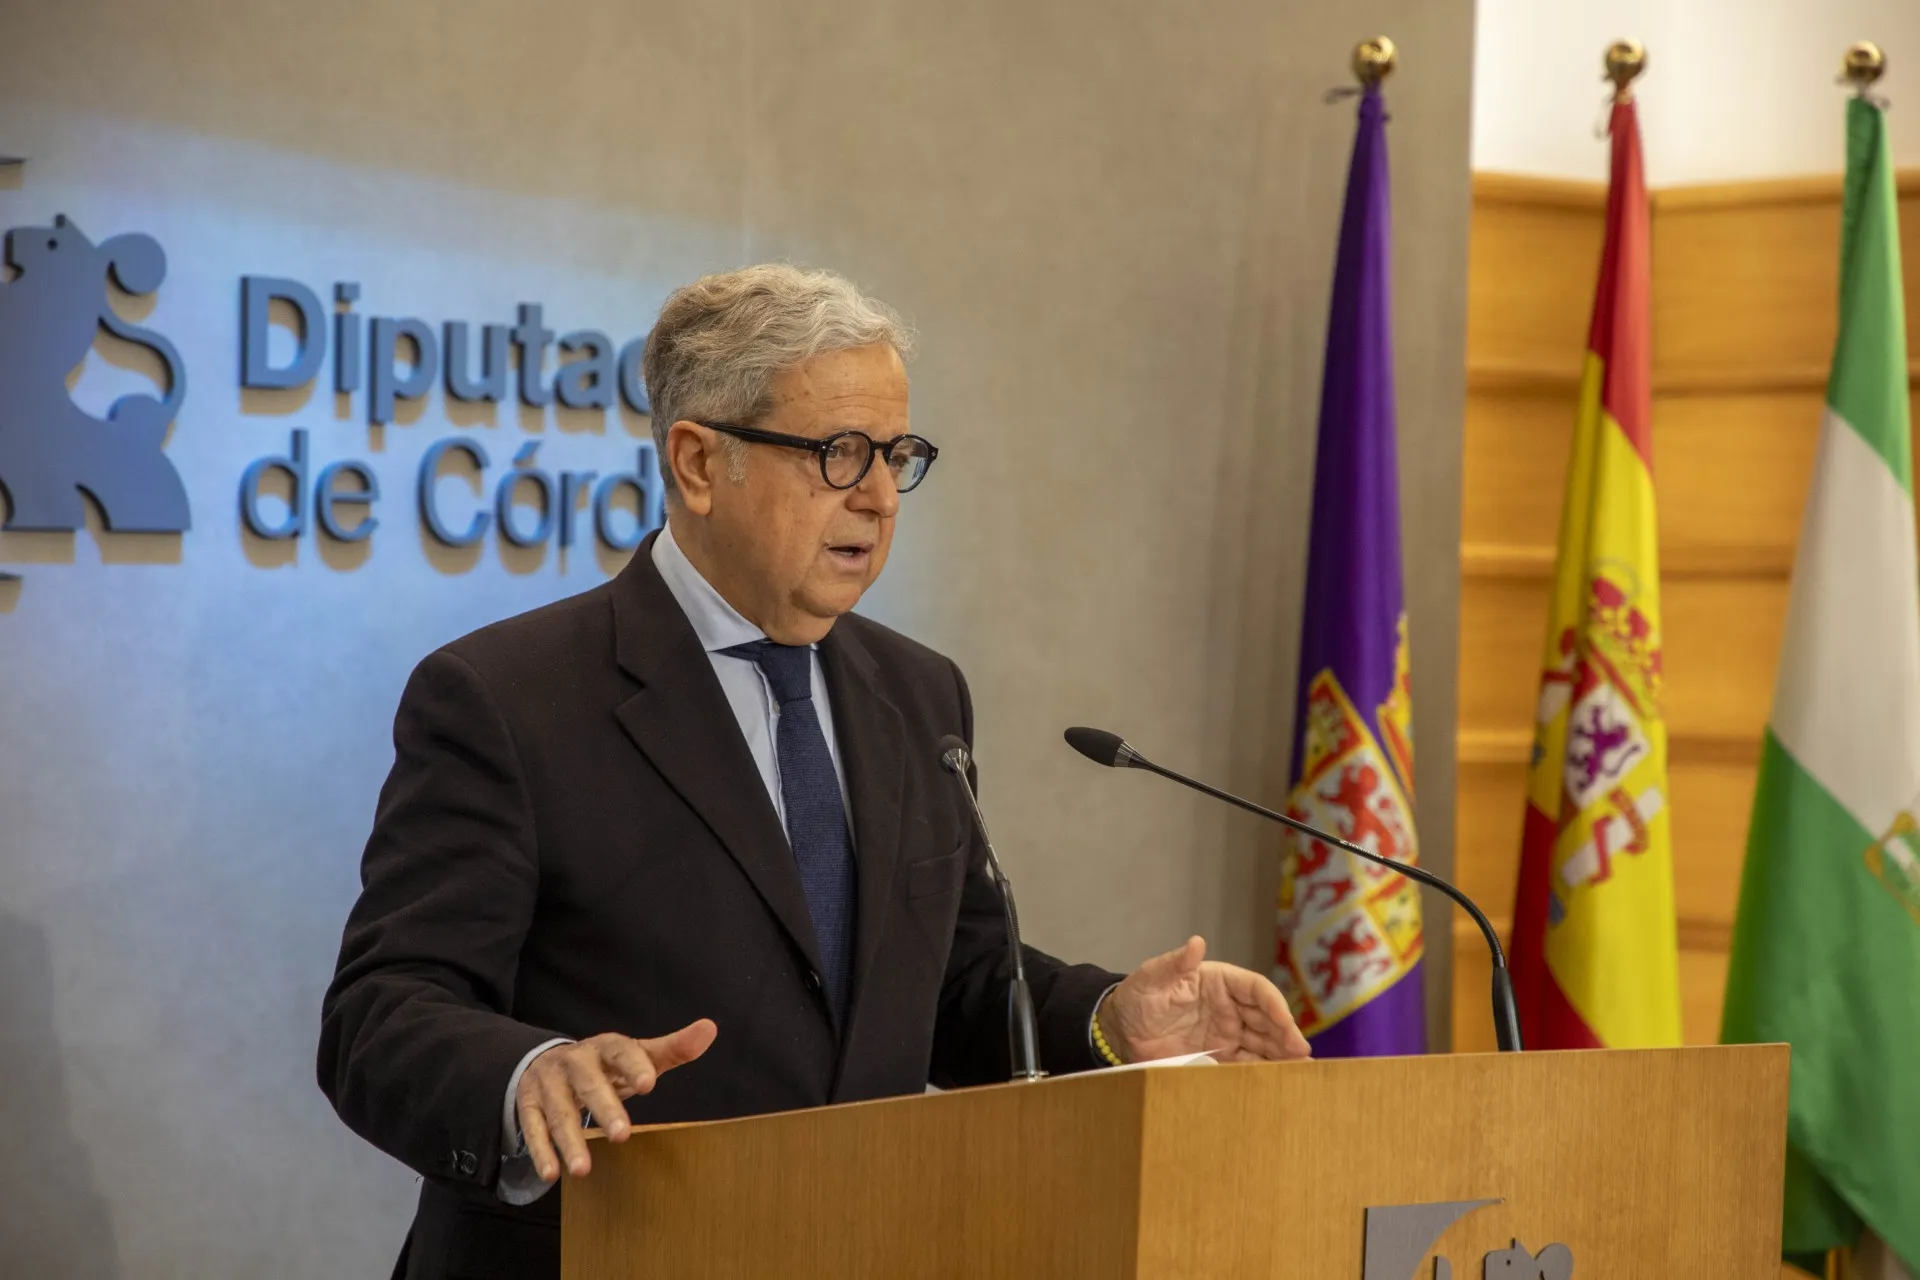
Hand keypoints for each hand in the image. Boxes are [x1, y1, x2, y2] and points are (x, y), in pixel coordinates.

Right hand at [515, 1019, 716, 1182]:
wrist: (546, 1062)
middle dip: (604, 1108)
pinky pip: (532, 1128)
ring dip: (569, 1140)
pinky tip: (552, 1174)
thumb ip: (673, 1048)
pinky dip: (541, 1151)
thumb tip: (709, 1029)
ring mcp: (548, 1084)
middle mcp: (574, 1062)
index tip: (650, 1084)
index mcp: (605, 1046)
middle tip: (622, 1135)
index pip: (620, 1051)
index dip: (634, 1065)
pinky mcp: (528, 1104)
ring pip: (558, 1112)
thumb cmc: (604, 1065)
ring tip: (583, 1170)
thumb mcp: (636, 1055)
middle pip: (588, 1084)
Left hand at [1098, 936, 1309, 1063]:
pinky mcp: (1219, 1057)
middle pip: (1266, 1018)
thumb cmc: (1136, 997)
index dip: (1274, 1004)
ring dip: (1281, 1054)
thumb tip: (1196, 943)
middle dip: (1285, 1033)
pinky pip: (1247, 1063)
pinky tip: (1279, 1080)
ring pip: (1263, 1042)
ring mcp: (1226, 1033)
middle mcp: (1229, 1006)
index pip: (1256, 989)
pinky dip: (1264, 1070)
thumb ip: (1174, 963)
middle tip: (1301, 1053)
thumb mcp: (1151, 977)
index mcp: (1219, 981)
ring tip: (1300, 1069)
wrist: (1120, 1032)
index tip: (1285, 1022)